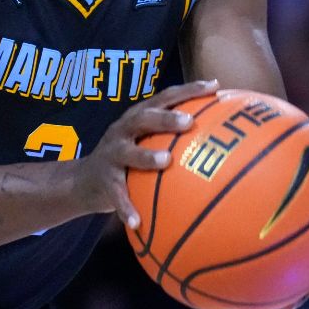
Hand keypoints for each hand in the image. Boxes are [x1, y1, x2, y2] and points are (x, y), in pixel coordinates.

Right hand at [75, 79, 219, 228]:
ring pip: (127, 152)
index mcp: (138, 117)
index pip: (165, 97)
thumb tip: (223, 142)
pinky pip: (116, 194)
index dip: (188, 90)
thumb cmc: (129, 160)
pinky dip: (126, 207)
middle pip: (143, 118)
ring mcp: (111, 154)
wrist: (84, 181)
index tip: (215, 86)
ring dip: (146, 156)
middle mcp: (123, 130)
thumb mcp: (147, 143)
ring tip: (166, 161)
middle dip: (166, 118)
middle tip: (189, 122)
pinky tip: (138, 222)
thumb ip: (174, 138)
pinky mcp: (104, 180)